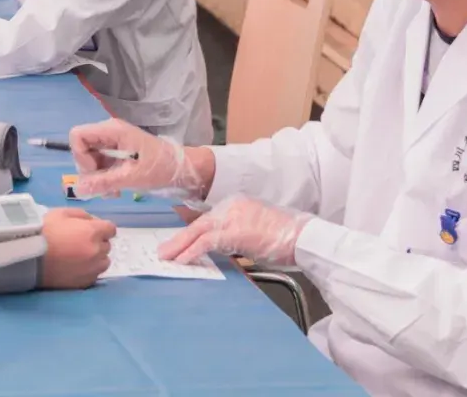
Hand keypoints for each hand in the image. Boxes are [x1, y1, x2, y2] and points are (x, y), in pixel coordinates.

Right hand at [39, 208, 115, 289]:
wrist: (29, 257)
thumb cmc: (44, 231)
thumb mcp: (61, 213)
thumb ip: (82, 215)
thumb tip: (93, 221)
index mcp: (93, 232)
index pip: (111, 229)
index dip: (102, 228)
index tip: (92, 230)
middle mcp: (97, 251)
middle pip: (107, 246)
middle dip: (97, 242)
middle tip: (81, 242)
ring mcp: (92, 268)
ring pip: (104, 262)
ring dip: (96, 258)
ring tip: (80, 257)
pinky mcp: (85, 282)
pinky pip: (94, 275)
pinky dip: (89, 270)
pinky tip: (75, 267)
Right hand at [70, 119, 213, 199]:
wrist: (182, 170)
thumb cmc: (161, 168)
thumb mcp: (132, 177)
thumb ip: (104, 182)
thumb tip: (77, 190)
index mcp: (112, 131)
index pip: (78, 135)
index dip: (80, 156)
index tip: (94, 172)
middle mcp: (109, 134)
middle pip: (82, 149)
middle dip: (89, 172)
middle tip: (104, 188)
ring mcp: (112, 144)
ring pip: (90, 160)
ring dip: (97, 179)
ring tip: (113, 192)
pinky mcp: (117, 155)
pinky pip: (100, 166)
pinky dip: (104, 179)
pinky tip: (116, 189)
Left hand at [158, 195, 312, 266]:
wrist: (303, 236)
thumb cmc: (285, 238)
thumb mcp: (256, 233)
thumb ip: (237, 238)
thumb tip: (223, 250)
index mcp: (236, 205)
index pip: (206, 218)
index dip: (190, 231)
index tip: (177, 240)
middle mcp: (230, 207)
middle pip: (198, 223)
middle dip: (179, 238)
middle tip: (163, 250)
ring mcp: (232, 217)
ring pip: (197, 230)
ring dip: (179, 245)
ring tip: (165, 257)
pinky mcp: (234, 231)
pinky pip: (206, 242)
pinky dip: (192, 251)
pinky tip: (182, 260)